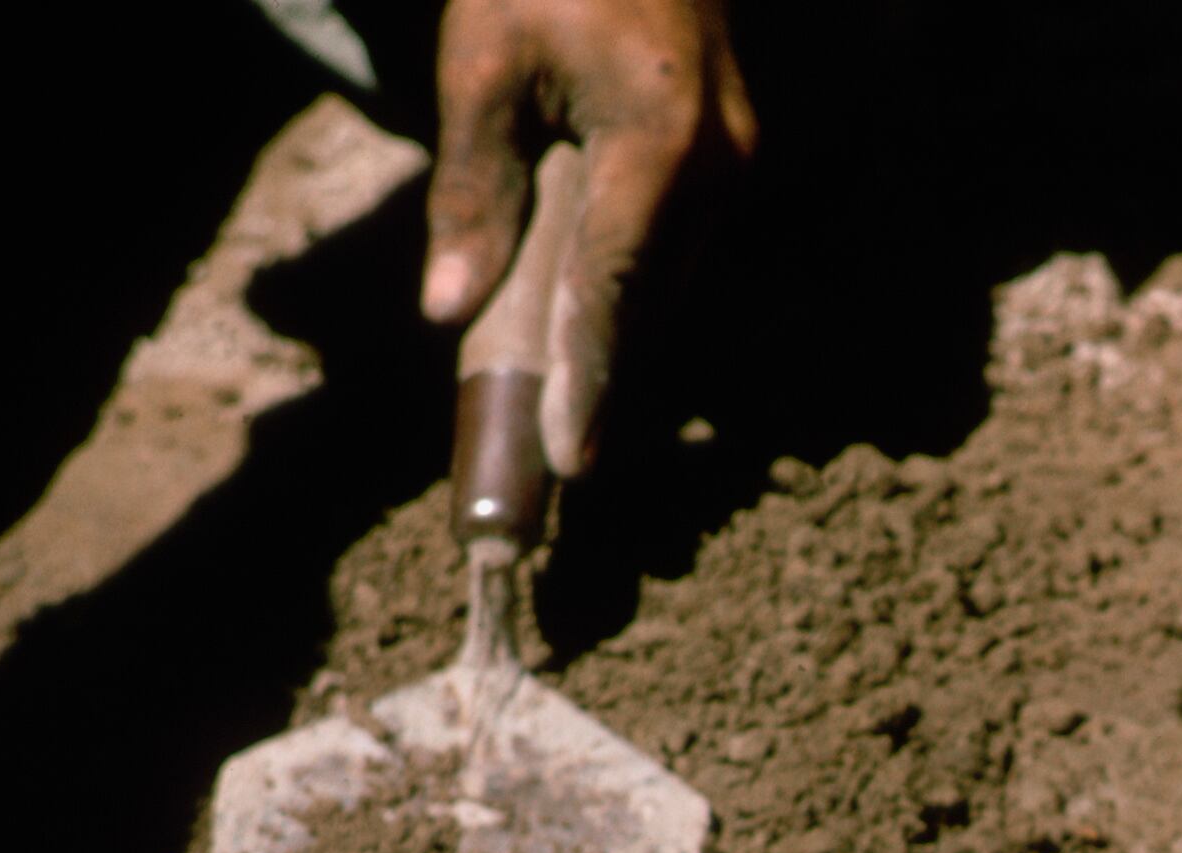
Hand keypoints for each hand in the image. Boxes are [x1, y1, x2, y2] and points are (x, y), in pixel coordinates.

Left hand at [422, 0, 754, 475]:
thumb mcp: (482, 62)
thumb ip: (471, 189)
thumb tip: (448, 311)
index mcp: (658, 139)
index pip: (613, 289)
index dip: (589, 382)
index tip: (569, 460)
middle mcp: (718, 164)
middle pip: (646, 302)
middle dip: (598, 383)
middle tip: (551, 461)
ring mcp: (733, 163)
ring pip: (663, 283)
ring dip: (612, 342)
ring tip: (562, 416)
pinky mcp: (725, 159)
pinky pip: (671, 250)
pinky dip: (625, 294)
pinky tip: (584, 331)